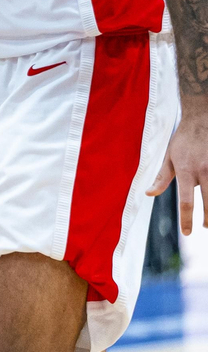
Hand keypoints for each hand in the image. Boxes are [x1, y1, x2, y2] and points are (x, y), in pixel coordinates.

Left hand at [148, 104, 207, 232]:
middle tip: (205, 228)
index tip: (188, 233)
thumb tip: (148, 194)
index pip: (186, 201)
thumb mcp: (169, 157)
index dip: (187, 219)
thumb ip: (161, 177)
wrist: (202, 118)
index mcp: (186, 170)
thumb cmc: (183, 139)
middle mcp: (204, 170)